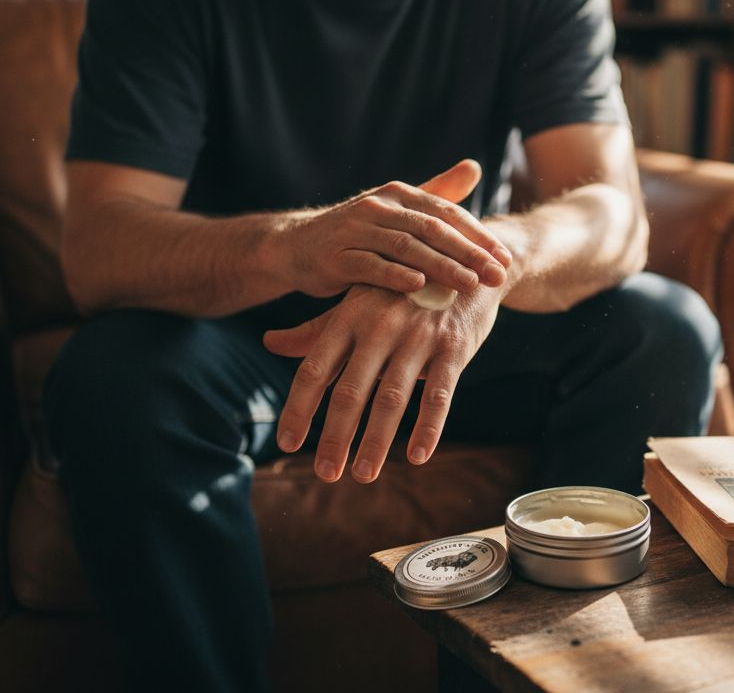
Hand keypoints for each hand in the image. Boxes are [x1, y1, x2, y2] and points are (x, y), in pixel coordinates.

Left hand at [261, 282, 503, 482]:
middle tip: (325, 473)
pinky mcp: (454, 347)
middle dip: (336, 436)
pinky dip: (429, 427)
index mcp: (350, 316)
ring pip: (392, 397)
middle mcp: (380, 326)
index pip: (315, 368)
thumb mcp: (357, 301)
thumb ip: (315, 329)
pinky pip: (440, 394)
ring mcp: (419, 336)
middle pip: (351, 390)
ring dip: (377, 440)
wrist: (464, 258)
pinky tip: (417, 457)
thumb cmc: (401, 289)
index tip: (287, 444)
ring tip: (363, 475)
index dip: (299, 408)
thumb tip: (269, 343)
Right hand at [285, 160, 510, 297]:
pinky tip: (418, 286)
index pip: (447, 213)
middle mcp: (378, 206)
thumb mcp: (397, 209)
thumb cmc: (358, 232)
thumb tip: (475, 168)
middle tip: (497, 275)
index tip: (505, 259)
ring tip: (469, 284)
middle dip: (468, 253)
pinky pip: (369, 265)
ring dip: (440, 265)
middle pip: (431, 229)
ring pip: (405, 246)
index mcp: (398, 194)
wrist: (298, 246)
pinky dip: (394, 274)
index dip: (478, 236)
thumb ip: (437, 192)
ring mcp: (355, 229)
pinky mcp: (335, 255)